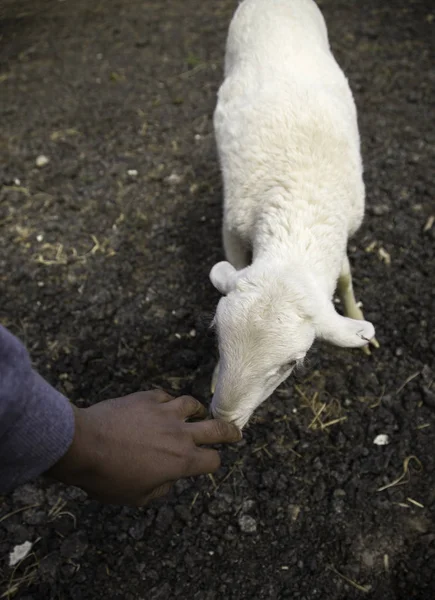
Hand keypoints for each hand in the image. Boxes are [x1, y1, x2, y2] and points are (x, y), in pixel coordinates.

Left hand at [47, 390, 241, 505]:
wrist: (85, 445)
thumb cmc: (108, 477)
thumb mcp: (136, 498)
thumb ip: (160, 490)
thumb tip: (168, 481)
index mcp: (181, 461)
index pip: (212, 460)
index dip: (214, 462)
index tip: (212, 461)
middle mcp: (180, 434)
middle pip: (216, 428)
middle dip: (230, 431)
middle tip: (235, 431)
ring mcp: (164, 412)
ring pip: (192, 404)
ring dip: (197, 411)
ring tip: (197, 412)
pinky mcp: (148, 398)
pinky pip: (165, 396)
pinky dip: (167, 402)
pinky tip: (162, 405)